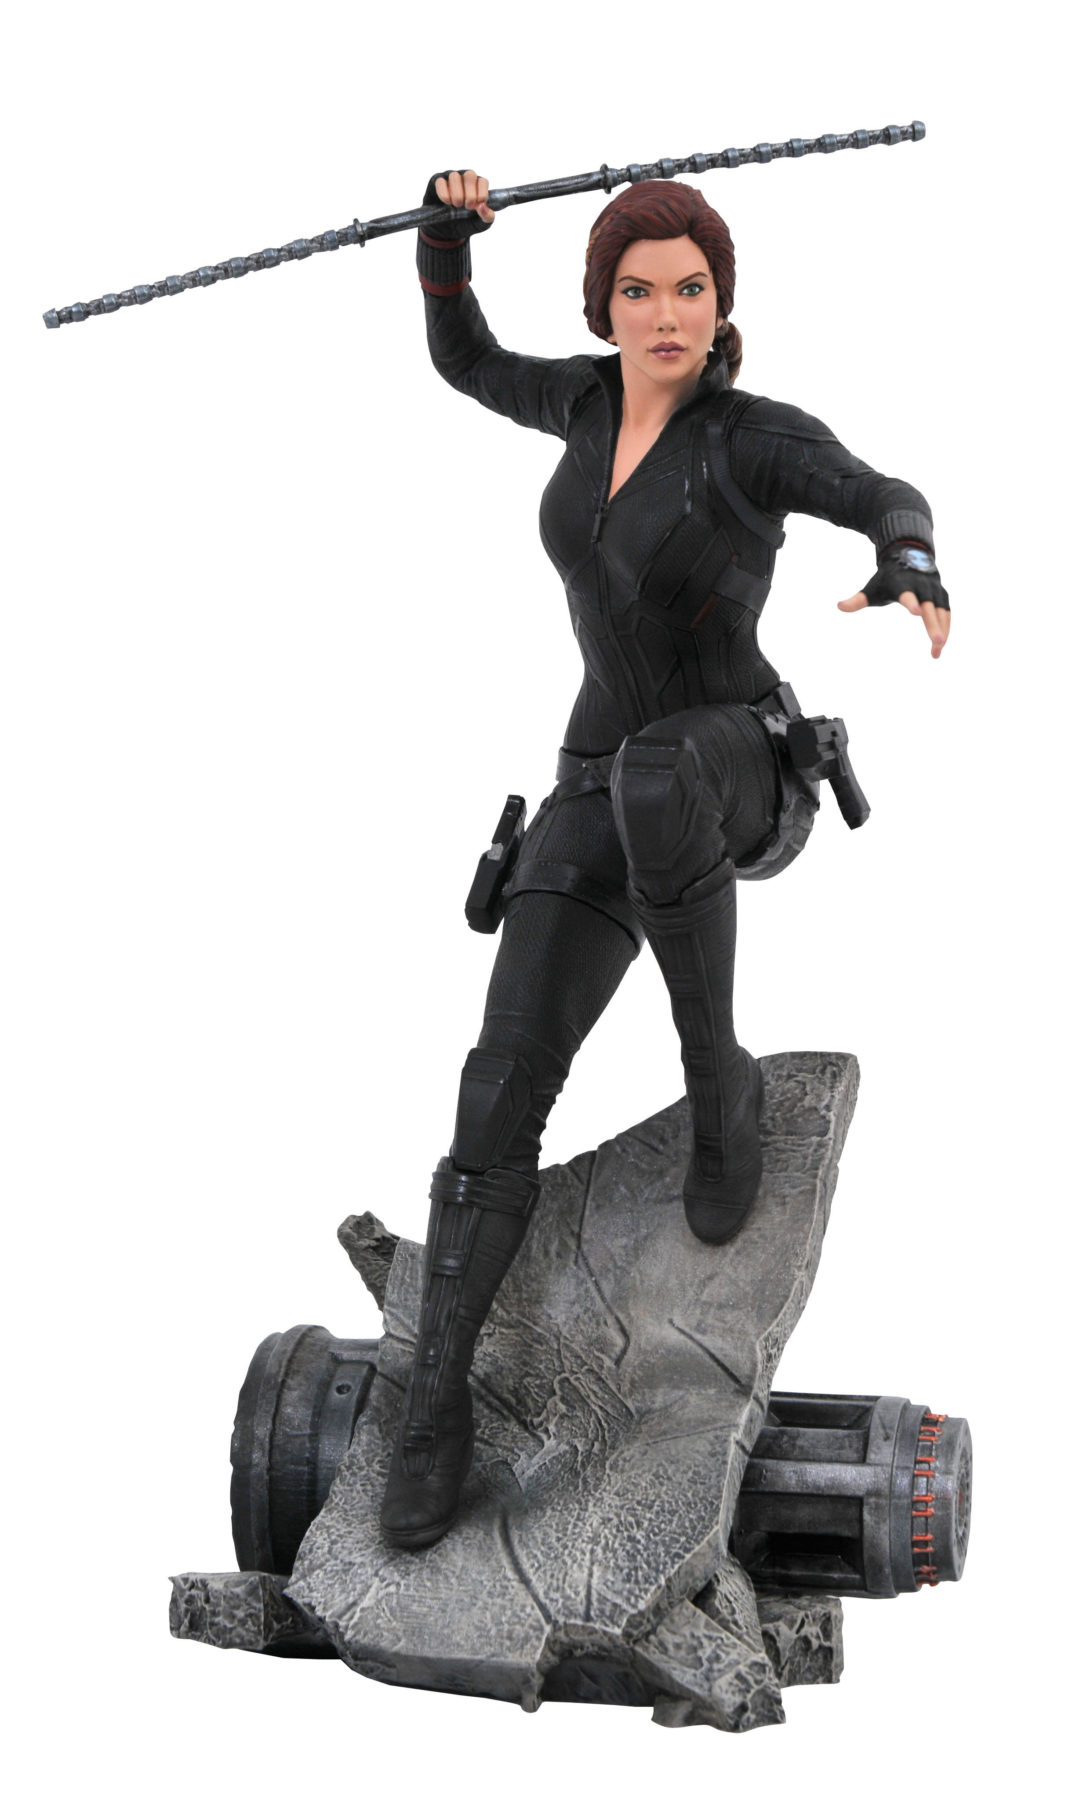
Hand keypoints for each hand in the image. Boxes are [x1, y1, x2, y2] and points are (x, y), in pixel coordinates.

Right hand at [422, 170, 494, 240]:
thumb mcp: (480, 224)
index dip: (482, 193)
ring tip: (457, 205)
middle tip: (467, 207)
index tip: (478, 205)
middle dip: (470, 194)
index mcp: (478, 186)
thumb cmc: (466, 223)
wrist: (447, 232)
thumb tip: (482, 206)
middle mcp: (465, 178)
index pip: (482, 181)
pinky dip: (444, 194)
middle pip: (470, 175)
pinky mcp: (437, 182)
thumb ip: (487, 217)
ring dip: (457, 193)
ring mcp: (451, 179)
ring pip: (454, 176)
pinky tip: (447, 203)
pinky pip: (440, 181)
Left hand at [839, 543, 950, 658]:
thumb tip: (839, 606)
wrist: (910, 555)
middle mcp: (921, 586)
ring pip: (941, 612)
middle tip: (936, 642)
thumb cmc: (887, 578)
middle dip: (933, 625)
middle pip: (929, 607)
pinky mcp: (942, 595)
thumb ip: (858, 599)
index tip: (917, 612)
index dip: (911, 603)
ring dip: (941, 632)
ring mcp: (934, 590)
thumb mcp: (872, 588)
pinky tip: (940, 645)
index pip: (907, 594)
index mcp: (902, 584)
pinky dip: (946, 628)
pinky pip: (946, 613)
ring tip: (936, 653)